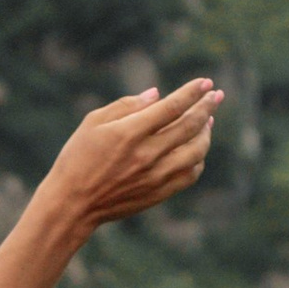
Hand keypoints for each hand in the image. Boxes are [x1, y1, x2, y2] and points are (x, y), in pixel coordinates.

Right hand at [36, 77, 221, 246]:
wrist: (72, 204)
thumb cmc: (77, 159)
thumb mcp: (93, 123)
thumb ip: (127, 105)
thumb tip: (157, 94)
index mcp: (130, 133)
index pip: (172, 106)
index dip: (193, 92)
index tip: (205, 82)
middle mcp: (147, 154)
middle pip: (190, 126)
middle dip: (207, 107)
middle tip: (216, 95)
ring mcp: (155, 176)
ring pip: (196, 151)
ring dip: (206, 133)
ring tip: (207, 122)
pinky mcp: (158, 193)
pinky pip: (190, 175)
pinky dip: (198, 160)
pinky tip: (196, 150)